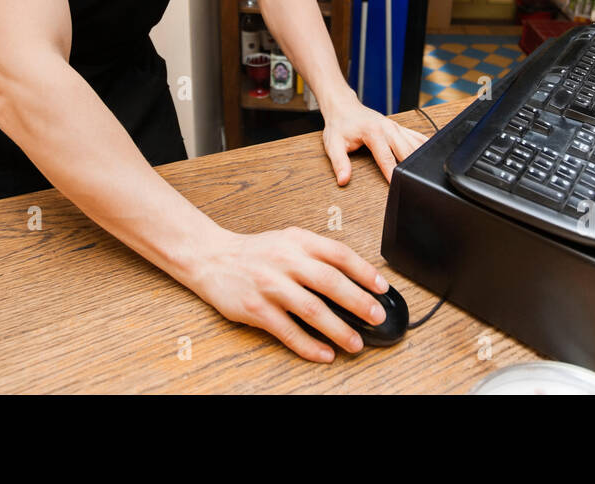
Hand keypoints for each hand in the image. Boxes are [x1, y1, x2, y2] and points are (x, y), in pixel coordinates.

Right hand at [188, 226, 389, 361]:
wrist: (212, 259)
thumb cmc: (256, 253)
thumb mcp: (288, 241)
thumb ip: (317, 255)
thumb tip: (355, 280)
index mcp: (298, 241)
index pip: (338, 254)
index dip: (364, 271)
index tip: (382, 288)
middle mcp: (285, 260)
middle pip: (329, 282)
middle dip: (358, 302)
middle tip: (376, 317)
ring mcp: (269, 285)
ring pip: (311, 310)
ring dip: (338, 329)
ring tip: (355, 343)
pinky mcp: (256, 309)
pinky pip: (288, 331)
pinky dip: (309, 345)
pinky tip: (325, 353)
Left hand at [321, 90, 428, 184]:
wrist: (344, 107)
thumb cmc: (340, 125)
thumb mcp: (333, 144)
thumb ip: (339, 163)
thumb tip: (343, 179)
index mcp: (374, 132)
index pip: (387, 158)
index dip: (392, 173)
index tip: (397, 185)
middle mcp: (388, 128)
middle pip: (407, 151)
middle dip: (411, 168)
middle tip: (415, 184)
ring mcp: (396, 127)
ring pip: (416, 144)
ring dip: (420, 158)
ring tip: (425, 176)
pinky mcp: (400, 128)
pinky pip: (418, 137)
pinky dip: (425, 147)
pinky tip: (430, 157)